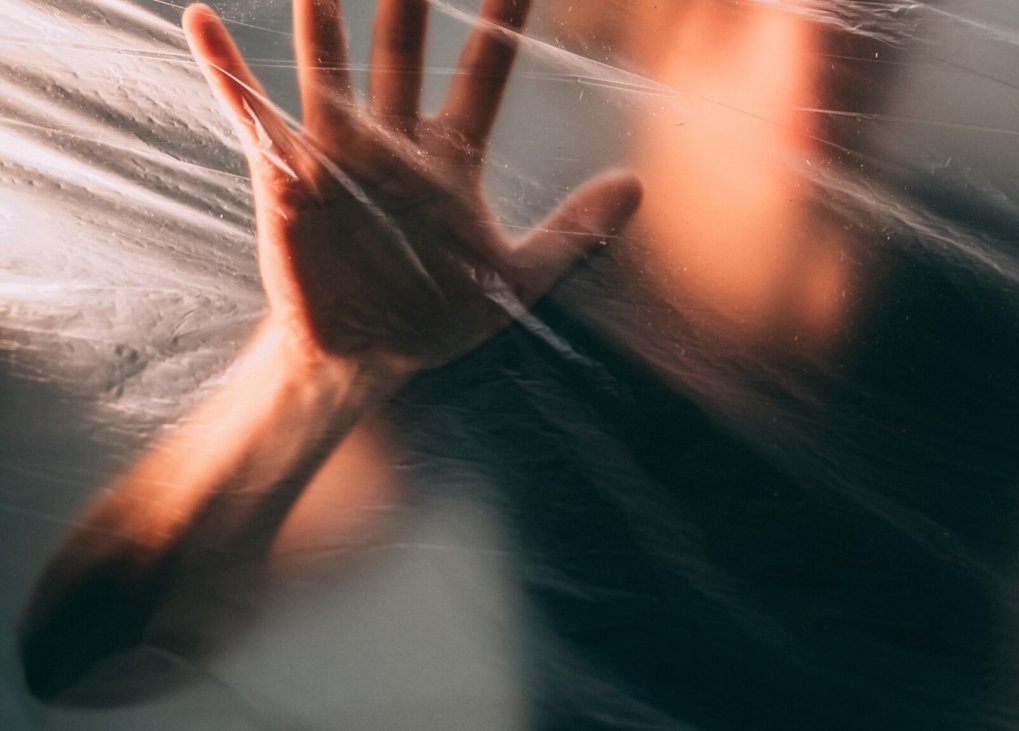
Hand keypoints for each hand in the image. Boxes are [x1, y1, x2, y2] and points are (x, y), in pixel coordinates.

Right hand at [183, 0, 640, 372]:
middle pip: (405, 51)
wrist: (367, 358)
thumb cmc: (438, 317)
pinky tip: (201, 21)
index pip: (483, 73)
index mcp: (449, 159)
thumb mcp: (519, 278)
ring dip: (324, 19)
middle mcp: (393, 143)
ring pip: (330, 68)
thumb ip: (575, 231)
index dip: (502, 20)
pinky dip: (227, 72)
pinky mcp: (286, 178)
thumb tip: (639, 186)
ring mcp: (337, 154)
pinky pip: (252, 115)